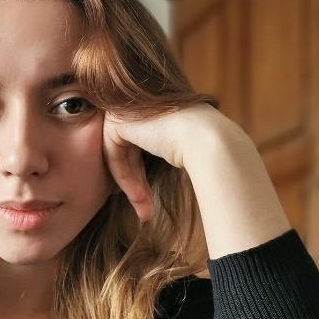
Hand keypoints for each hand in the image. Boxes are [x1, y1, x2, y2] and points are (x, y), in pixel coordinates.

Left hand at [102, 103, 289, 256]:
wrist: (206, 139)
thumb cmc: (203, 148)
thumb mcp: (176, 149)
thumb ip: (161, 152)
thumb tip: (150, 177)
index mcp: (154, 108)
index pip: (138, 148)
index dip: (140, 177)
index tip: (146, 201)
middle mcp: (138, 106)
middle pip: (128, 154)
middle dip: (136, 186)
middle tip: (146, 213)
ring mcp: (126, 111)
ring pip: (119, 158)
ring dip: (131, 188)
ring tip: (146, 212)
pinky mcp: (117, 122)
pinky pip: (112, 156)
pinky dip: (124, 179)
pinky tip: (139, 197)